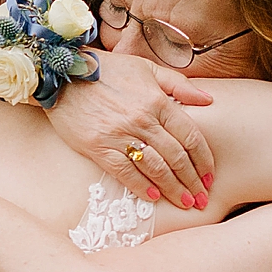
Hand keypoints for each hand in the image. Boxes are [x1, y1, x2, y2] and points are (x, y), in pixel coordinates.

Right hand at [47, 50, 214, 206]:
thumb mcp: (147, 68)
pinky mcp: (98, 146)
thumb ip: (179, 84)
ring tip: (185, 202)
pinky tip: (154, 197)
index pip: (190, 136)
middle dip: (193, 181)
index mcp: (158, 101)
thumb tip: (209, 100)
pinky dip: (141, 186)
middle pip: (176, 157)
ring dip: (173, 189)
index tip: (210, 176)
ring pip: (155, 168)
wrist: (62, 74)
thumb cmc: (108, 70)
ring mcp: (119, 134)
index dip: (204, 160)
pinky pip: (124, 171)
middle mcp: (142, 119)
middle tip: (202, 199)